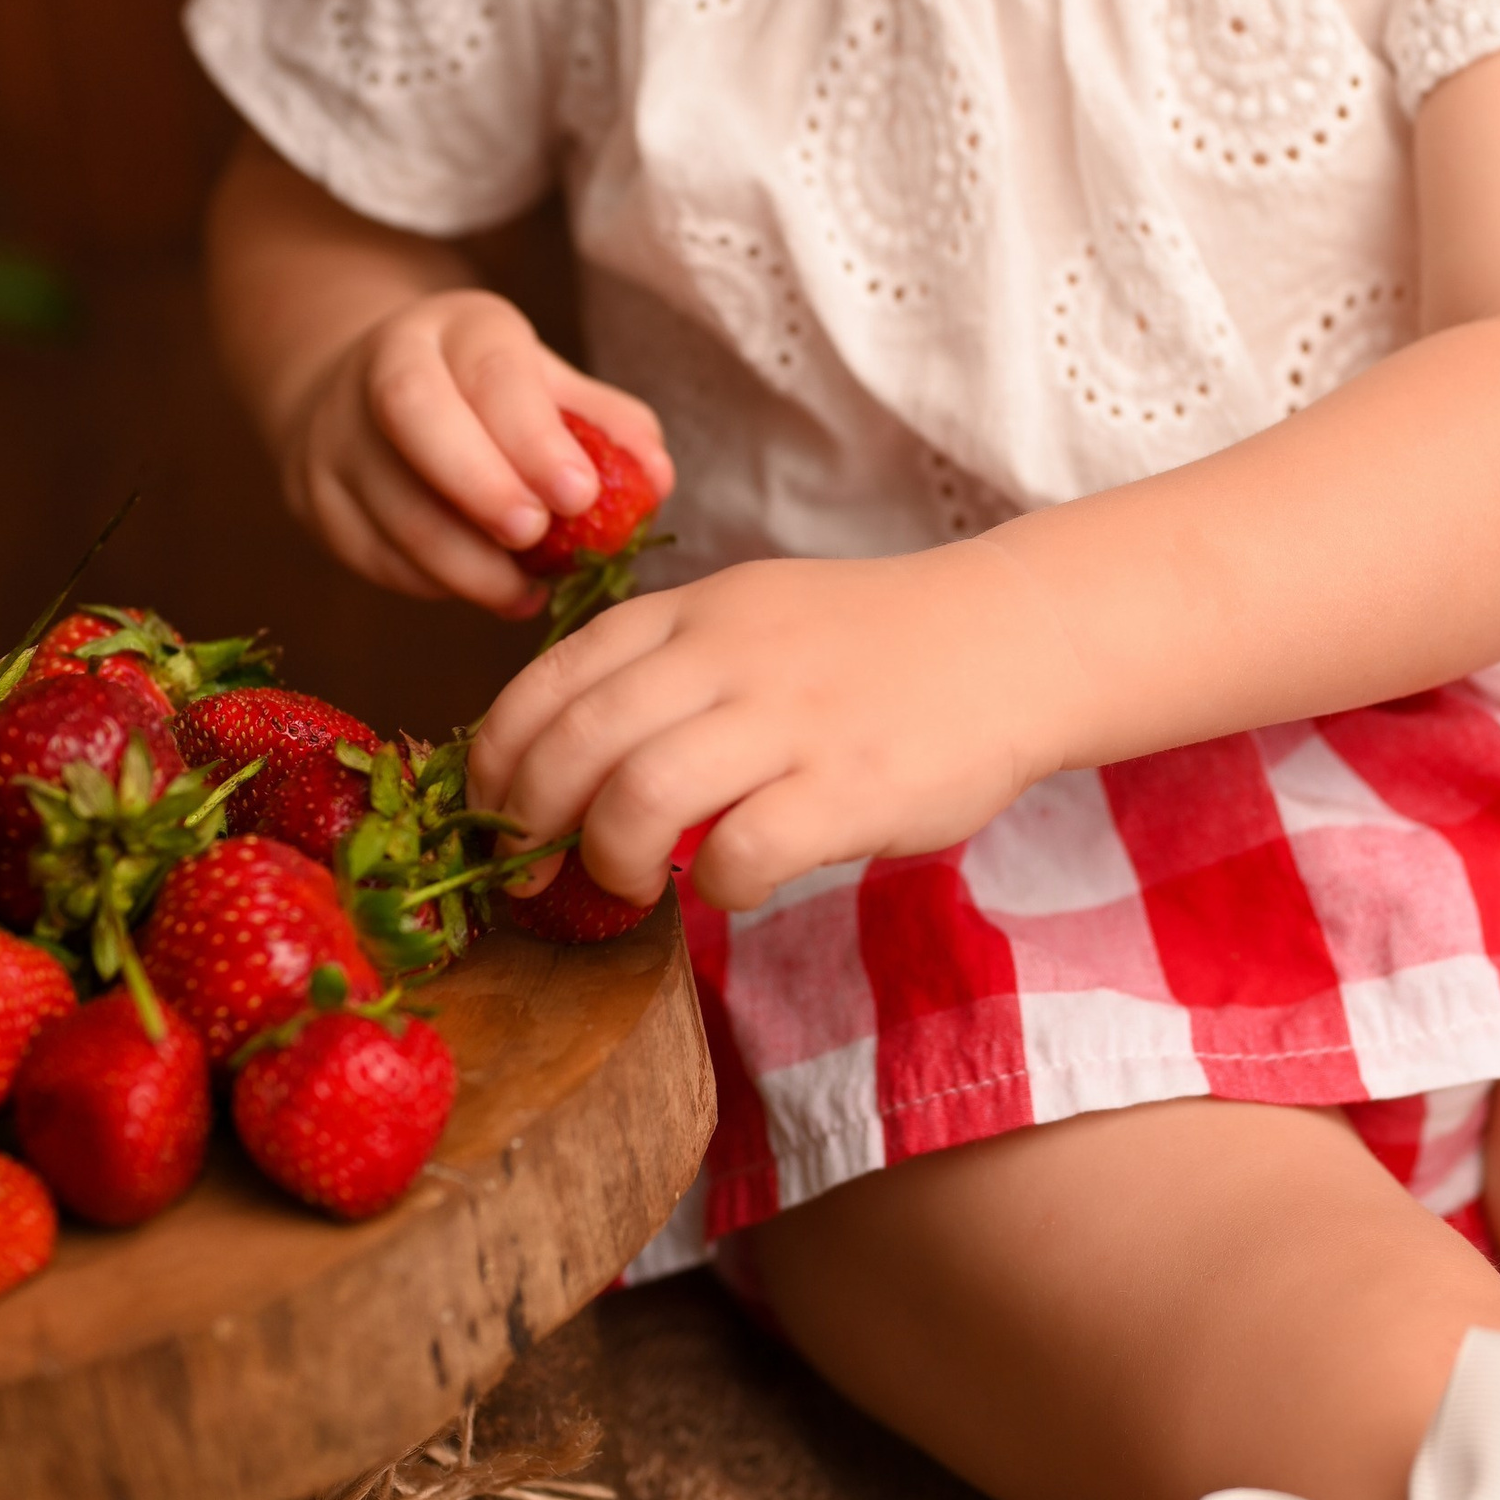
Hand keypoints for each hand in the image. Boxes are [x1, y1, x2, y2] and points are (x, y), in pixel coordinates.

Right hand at [275, 288, 670, 616]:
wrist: (369, 396)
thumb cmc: (487, 397)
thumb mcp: (548, 387)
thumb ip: (607, 427)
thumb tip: (657, 479)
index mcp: (455, 327)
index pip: (487, 368)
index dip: (533, 436)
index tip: (581, 495)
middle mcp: (382, 365)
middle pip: (415, 416)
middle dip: (482, 486)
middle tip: (538, 538)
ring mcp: (337, 434)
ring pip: (389, 503)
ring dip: (464, 562)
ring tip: (526, 591)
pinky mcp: (315, 497)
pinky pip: (371, 553)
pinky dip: (435, 584)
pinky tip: (492, 591)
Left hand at [466, 540, 1085, 911]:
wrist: (1010, 639)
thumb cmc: (866, 647)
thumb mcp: (751, 616)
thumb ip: (663, 667)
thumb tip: (558, 758)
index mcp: (693, 612)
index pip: (549, 679)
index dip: (496, 757)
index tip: (490, 811)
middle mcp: (730, 655)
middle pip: (575, 744)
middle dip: (528, 822)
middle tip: (531, 870)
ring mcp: (791, 720)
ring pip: (639, 796)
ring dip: (609, 860)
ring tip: (626, 884)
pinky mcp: (851, 787)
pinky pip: (741, 852)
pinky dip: (715, 887)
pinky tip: (730, 886)